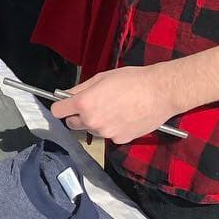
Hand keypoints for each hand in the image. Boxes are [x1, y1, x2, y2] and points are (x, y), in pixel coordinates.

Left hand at [51, 65, 183, 143]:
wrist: (161, 92)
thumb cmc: (132, 80)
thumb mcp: (101, 78)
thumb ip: (80, 88)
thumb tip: (66, 95)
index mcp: (84, 103)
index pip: (58, 111)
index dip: (61, 106)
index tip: (65, 104)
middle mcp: (92, 121)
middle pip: (72, 124)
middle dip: (77, 115)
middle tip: (92, 104)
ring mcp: (106, 133)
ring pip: (91, 130)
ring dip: (95, 122)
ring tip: (113, 108)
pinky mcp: (120, 140)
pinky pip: (108, 135)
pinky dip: (112, 128)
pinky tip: (124, 116)